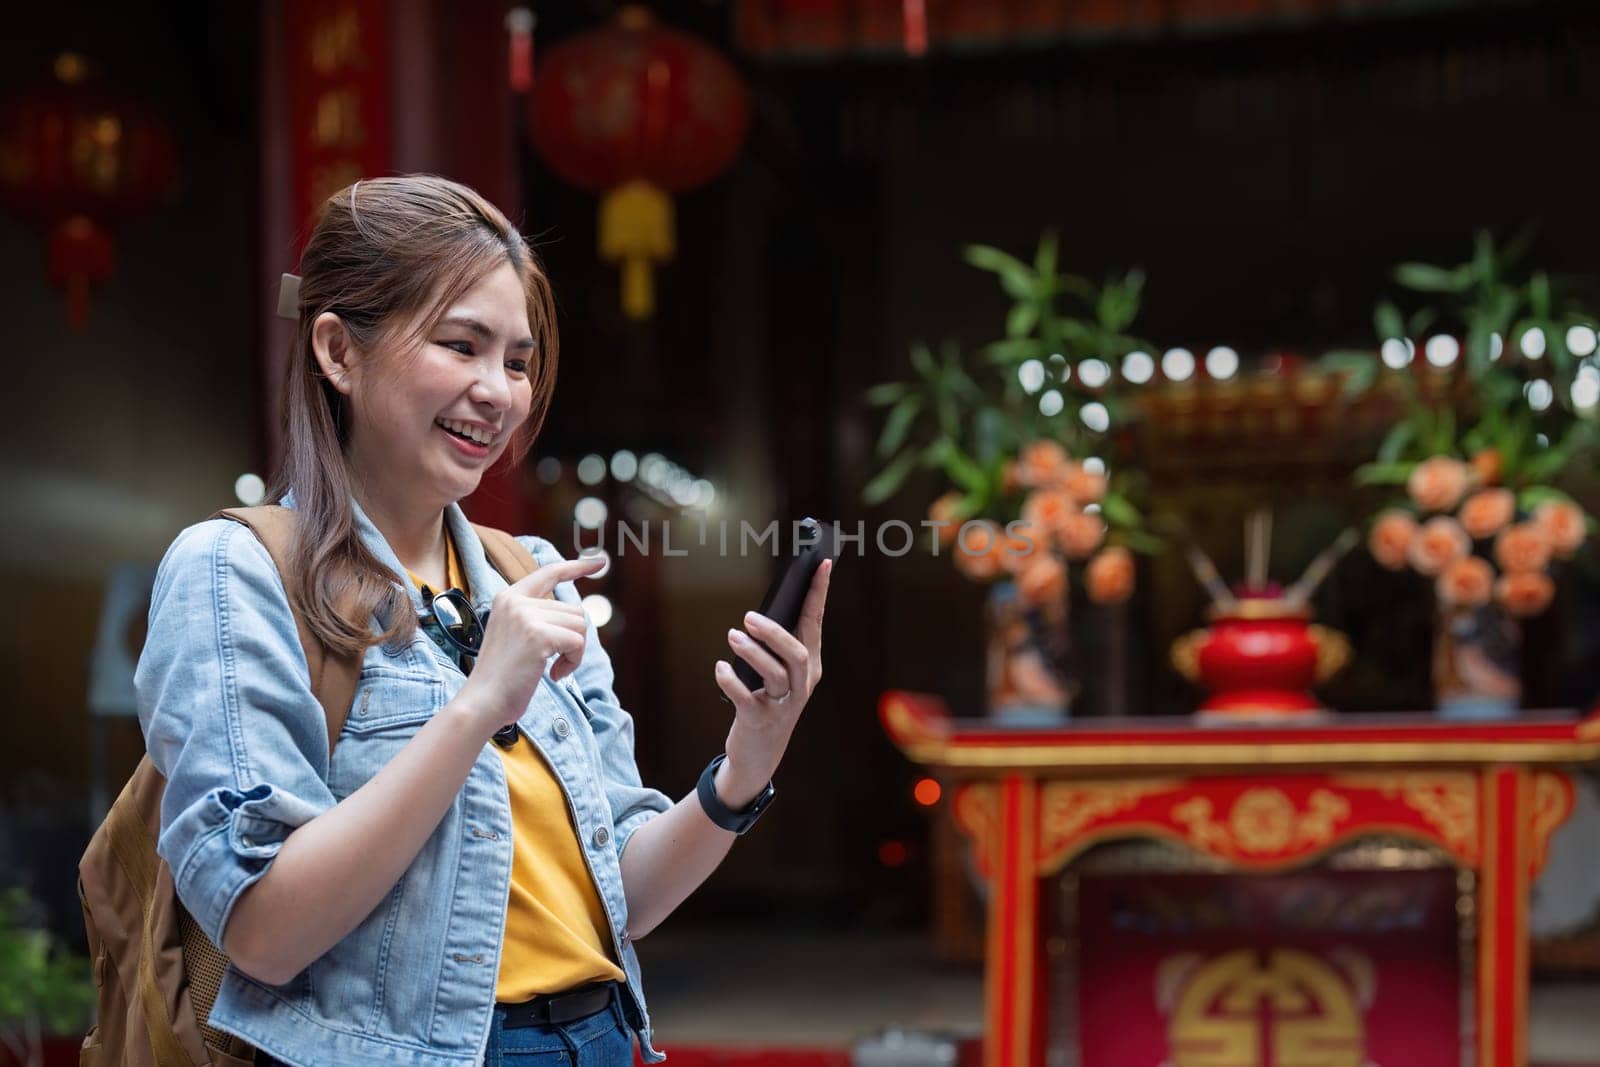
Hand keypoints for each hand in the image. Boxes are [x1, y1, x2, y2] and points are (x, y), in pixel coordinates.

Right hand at [455, 554, 607, 734]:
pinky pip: (578, 642)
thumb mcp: (515, 636)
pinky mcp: (538, 635)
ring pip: (579, 625)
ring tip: (551, 668)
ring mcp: (526, 616)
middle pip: (574, 610)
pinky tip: (554, 675)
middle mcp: (516, 601)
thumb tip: (578, 615)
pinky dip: (573, 662)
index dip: (577, 566)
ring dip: (574, 652)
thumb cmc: (502, 677)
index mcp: (508, 597)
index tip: (599, 561)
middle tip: (553, 663)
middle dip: (572, 639)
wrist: (482, 702)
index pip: (549, 572)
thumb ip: (538, 618)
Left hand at [712, 557, 833, 805]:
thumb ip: (774, 646)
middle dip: (774, 633)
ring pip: (775, 674)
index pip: (816, 623)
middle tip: (748, 617)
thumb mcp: (777, 674)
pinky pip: (746, 698)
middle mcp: (801, 685)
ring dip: (752, 653)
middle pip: (797, 653)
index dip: (819, 593)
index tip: (823, 564)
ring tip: (733, 637)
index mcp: (809, 666)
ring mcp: (783, 705)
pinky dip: (731, 681)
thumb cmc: (766, 701)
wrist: (758, 754)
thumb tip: (758, 612)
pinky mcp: (760, 721)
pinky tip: (721, 668)